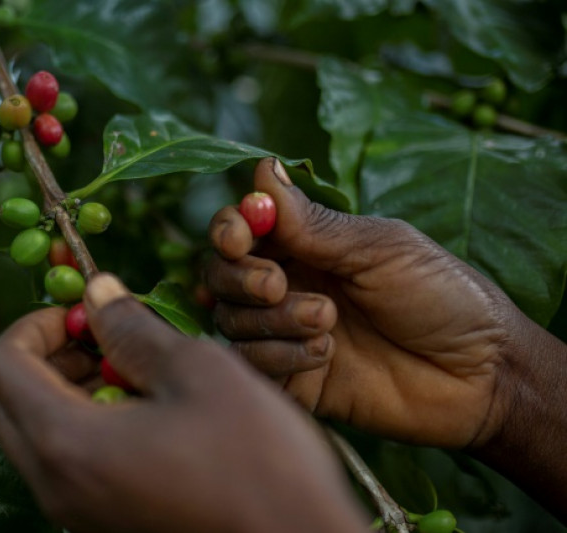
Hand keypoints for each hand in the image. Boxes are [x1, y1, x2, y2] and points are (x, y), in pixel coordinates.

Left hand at [0, 274, 365, 532]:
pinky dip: (84, 428)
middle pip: (8, 404)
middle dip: (45, 358)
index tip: (84, 312)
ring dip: (65, 392)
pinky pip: (67, 469)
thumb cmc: (258, 462)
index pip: (2, 365)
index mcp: (67, 444)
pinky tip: (144, 413)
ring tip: (130, 371)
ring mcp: (78, 514)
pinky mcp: (104, 526)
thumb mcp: (198, 373)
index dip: (36, 323)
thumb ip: (133, 329)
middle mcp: (57, 487)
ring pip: (35, 438)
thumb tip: (97, 293)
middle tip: (101, 336)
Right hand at [207, 157, 526, 448]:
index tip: (239, 236)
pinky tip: (325, 354)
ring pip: (231, 319)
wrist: (479, 375)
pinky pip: (252, 364)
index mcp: (306, 244)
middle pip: (220, 274)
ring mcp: (286, 332)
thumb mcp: (379, 248)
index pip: (240, 229)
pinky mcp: (291, 378)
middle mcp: (288, 284)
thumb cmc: (441, 295)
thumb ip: (314, 223)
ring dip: (272, 318)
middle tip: (277, 285)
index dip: (228, 230)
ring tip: (328, 321)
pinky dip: (279, 355)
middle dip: (238, 277)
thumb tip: (264, 170)